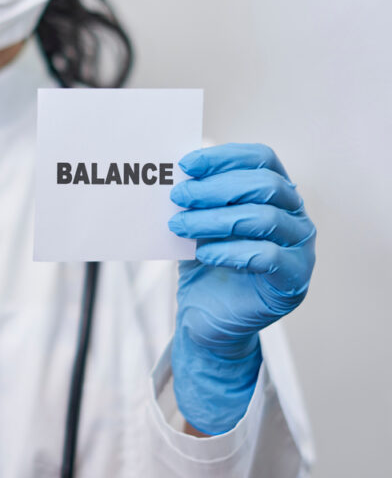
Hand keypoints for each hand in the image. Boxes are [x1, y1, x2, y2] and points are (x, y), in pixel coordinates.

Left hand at [167, 143, 315, 434]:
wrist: (208, 320)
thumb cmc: (206, 266)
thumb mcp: (198, 225)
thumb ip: (197, 200)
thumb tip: (178, 175)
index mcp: (276, 194)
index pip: (262, 159)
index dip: (225, 157)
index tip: (186, 164)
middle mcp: (295, 216)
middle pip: (265, 185)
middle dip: (215, 188)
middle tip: (178, 196)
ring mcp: (299, 248)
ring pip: (265, 218)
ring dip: (215, 219)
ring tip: (180, 226)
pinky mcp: (293, 279)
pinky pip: (266, 256)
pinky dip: (230, 251)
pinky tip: (203, 253)